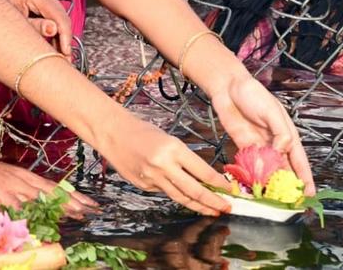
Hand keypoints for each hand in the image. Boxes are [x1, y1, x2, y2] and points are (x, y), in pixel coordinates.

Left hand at [0, 0, 73, 55]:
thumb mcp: (14, 22)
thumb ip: (35, 27)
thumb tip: (53, 30)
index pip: (59, 17)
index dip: (65, 37)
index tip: (65, 53)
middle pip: (62, 19)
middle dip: (64, 40)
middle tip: (64, 60)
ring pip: (61, 20)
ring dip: (61, 39)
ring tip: (60, 57)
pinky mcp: (45, 2)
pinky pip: (55, 19)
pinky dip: (56, 34)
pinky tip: (54, 48)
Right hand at [0, 152, 97, 216]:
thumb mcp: (1, 181)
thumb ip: (15, 193)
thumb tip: (28, 205)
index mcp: (23, 176)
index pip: (52, 187)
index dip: (71, 195)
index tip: (89, 202)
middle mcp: (21, 180)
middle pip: (53, 192)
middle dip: (74, 202)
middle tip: (93, 210)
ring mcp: (11, 186)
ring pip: (41, 198)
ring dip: (60, 207)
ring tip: (78, 214)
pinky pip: (17, 205)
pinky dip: (30, 213)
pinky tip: (41, 220)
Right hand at [98, 117, 231, 216]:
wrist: (112, 133)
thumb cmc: (141, 132)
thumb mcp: (169, 140)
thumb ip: (185, 159)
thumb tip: (205, 179)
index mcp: (173, 150)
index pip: (203, 172)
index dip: (219, 184)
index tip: (230, 190)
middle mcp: (163, 166)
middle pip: (195, 191)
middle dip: (214, 202)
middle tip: (226, 208)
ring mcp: (152, 178)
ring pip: (181, 198)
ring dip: (199, 206)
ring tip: (211, 211)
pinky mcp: (143, 186)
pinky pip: (165, 193)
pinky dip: (176, 194)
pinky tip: (183, 195)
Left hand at [206, 74, 314, 194]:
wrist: (227, 87)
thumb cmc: (253, 95)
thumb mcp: (272, 112)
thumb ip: (280, 132)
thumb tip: (282, 151)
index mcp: (287, 134)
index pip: (299, 160)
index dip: (305, 178)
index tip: (310, 195)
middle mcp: (275, 143)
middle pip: (284, 168)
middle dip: (288, 185)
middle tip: (290, 203)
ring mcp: (259, 145)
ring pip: (267, 169)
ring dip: (270, 183)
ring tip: (272, 199)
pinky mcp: (243, 145)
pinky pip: (250, 163)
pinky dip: (252, 174)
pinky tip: (254, 185)